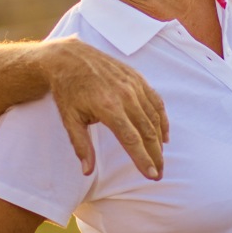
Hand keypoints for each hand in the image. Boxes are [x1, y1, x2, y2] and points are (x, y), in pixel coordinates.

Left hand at [42, 38, 167, 178]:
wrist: (69, 57)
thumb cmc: (68, 90)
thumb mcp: (69, 119)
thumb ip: (81, 145)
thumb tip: (87, 171)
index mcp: (108, 107)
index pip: (131, 138)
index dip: (143, 159)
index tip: (151, 175)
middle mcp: (125, 95)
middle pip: (147, 131)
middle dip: (155, 155)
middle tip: (159, 174)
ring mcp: (134, 85)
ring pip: (154, 117)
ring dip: (159, 140)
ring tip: (160, 158)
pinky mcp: (137, 78)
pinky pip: (156, 101)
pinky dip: (162, 119)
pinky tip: (164, 135)